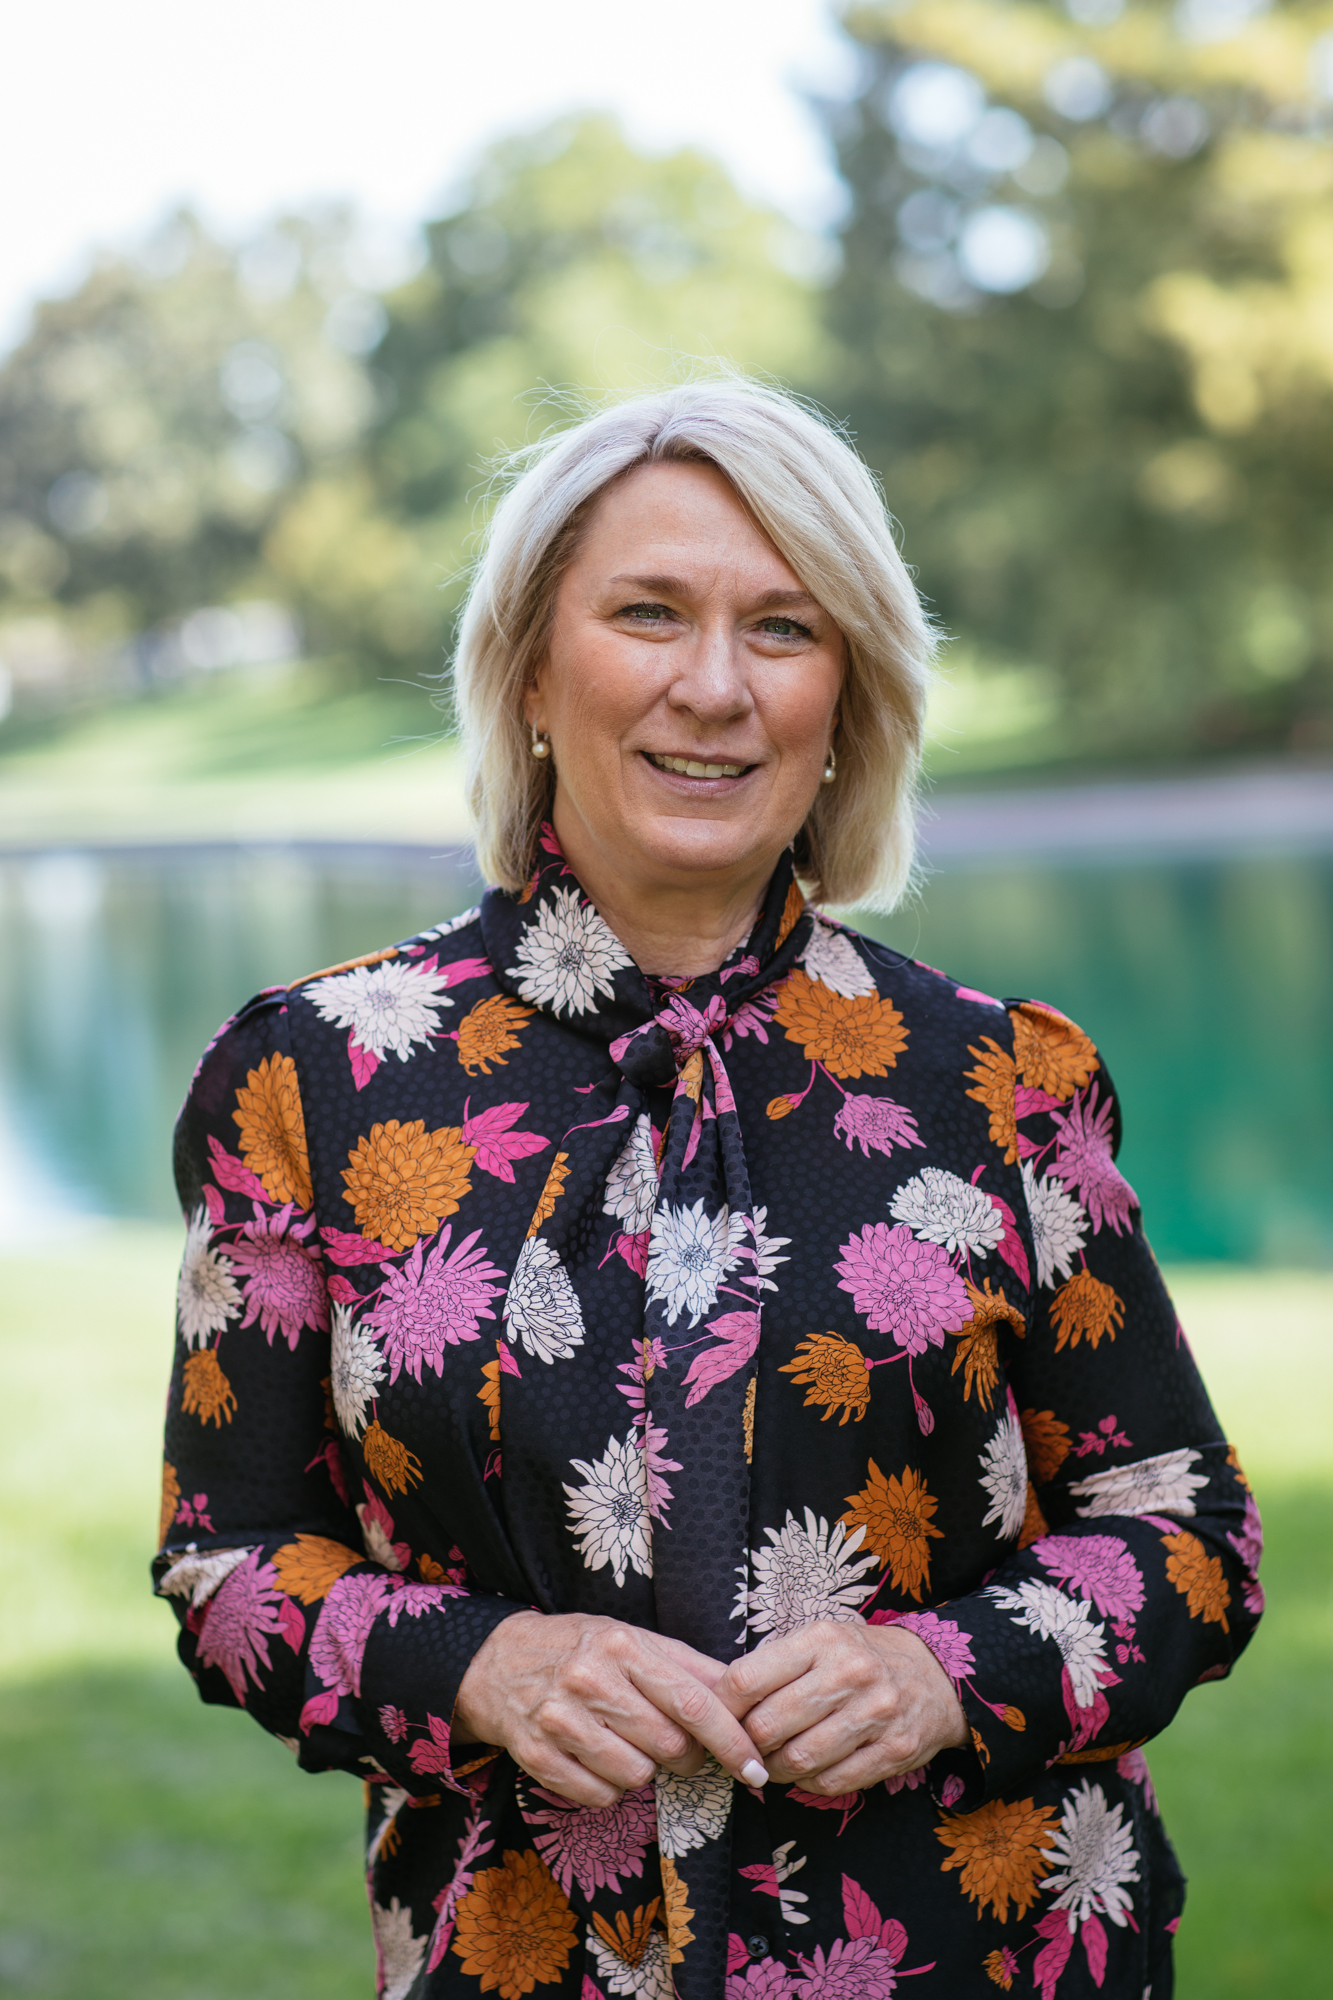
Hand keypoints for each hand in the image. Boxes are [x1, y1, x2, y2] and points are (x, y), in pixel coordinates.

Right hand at [453, 1611, 769, 1808]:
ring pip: (636, 1775)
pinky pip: (599, 1796)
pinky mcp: (536, 1756)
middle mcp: (590, 1679)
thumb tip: (743, 1697)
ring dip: (642, 1769)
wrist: (497, 1663)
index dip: (731, 1741)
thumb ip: (689, 1667)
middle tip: (673, 1745)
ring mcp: (559, 1719)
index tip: (755, 1767)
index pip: (692, 1702)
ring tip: (624, 1743)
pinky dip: (608, 1788)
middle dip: (684, 1756)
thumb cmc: (581, 1650)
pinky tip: (595, 1759)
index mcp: (623, 1645)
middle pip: (668, 1745)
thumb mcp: (634, 1640)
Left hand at [713, 1619, 968, 1794]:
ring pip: (798, 1760)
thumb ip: (776, 1665)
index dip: (723, 1707)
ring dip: (774, 1771)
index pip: (747, 1678)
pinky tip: (806, 1772)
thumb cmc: (860, 1657)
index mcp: (821, 1639)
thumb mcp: (820, 1641)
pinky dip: (809, 1784)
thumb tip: (720, 1702)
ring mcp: (875, 1713)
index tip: (719, 1718)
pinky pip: (831, 1782)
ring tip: (771, 1764)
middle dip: (747, 1745)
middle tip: (744, 1749)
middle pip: (769, 1725)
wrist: (936, 1676)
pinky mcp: (894, 1750)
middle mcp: (849, 1672)